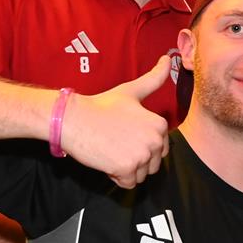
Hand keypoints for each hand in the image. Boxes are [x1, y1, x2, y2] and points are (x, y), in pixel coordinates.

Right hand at [60, 55, 173, 187]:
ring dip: (125, 169)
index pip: (159, 149)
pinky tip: (106, 159)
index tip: (123, 133)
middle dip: (134, 159)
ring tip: (110, 150)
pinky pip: (128, 184)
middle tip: (115, 142)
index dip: (139, 145)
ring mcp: (142, 155)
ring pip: (140, 175)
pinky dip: (116, 177)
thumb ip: (154, 79)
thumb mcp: (131, 91)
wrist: (74, 118)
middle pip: (151, 165)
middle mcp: (156, 140)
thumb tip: (168, 58)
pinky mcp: (128, 168)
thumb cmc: (101, 105)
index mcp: (160, 125)